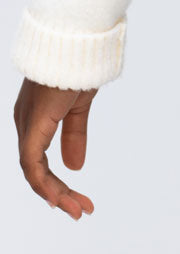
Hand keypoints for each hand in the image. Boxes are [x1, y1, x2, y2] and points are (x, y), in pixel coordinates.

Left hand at [14, 78, 96, 219]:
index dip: (56, 184)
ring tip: (78, 210)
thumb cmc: (76, 67)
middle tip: (81, 211)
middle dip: (59, 194)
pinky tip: (59, 198)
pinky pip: (32, 163)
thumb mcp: (79, 106)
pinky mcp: (33, 124)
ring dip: (55, 194)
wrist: (75, 42)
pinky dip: (44, 184)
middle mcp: (25, 125)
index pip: (38, 162)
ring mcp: (26, 125)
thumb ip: (75, 135)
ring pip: (33, 172)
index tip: (79, 200)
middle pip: (35, 171)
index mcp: (34, 120)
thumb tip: (75, 166)